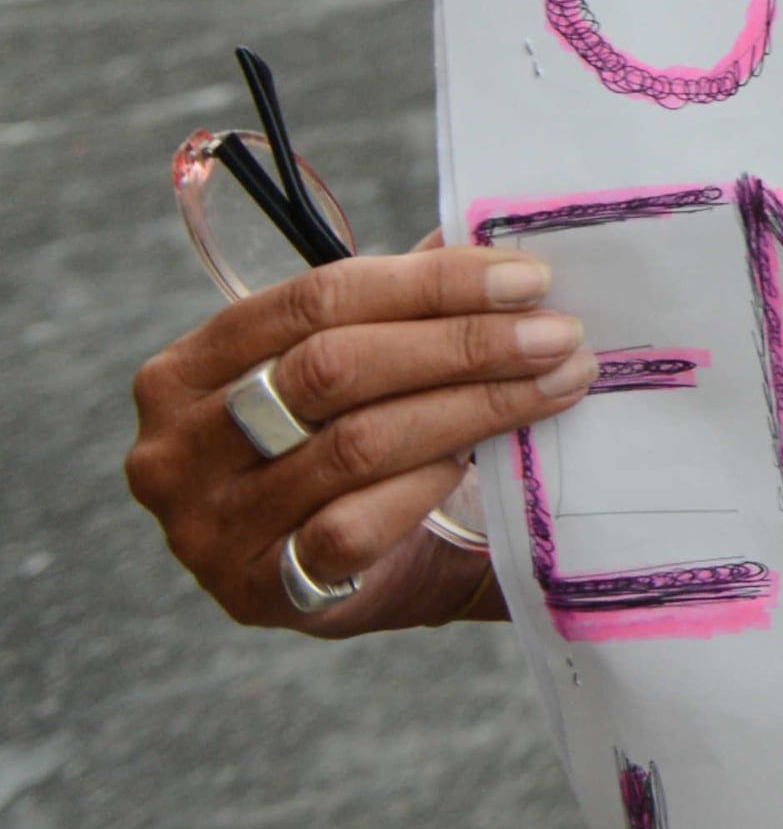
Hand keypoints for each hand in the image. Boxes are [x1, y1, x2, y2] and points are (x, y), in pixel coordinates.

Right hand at [126, 241, 586, 633]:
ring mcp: (209, 525)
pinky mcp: (258, 591)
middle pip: (334, 366)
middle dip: (461, 343)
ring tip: (556, 385)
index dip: (430, 282)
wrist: (358, 576)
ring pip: (356, 444)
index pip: (315, 298)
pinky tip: (473, 464)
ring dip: (474, 408)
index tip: (527, 278)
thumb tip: (495, 237)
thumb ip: (406, 304)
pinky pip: (351, 528)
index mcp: (189, 367)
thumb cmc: (351, 443)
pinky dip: (422, 486)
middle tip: (557, 334)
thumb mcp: (359, 366)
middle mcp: (179, 446)